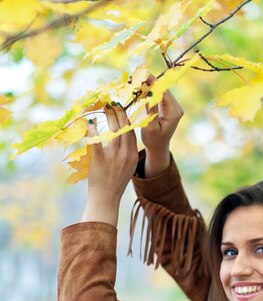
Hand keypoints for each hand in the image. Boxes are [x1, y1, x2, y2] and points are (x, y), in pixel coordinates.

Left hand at [82, 103, 137, 226]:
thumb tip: (122, 137)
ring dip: (108, 116)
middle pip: (124, 128)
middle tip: (112, 102)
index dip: (127, 118)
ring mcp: (113, 157)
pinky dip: (93, 130)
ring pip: (112, 131)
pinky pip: (96, 141)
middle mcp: (125, 154)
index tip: (123, 108)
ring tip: (103, 107)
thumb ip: (127, 152)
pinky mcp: (100, 159)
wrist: (106, 198)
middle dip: (118, 112)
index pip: (132, 132)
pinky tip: (90, 121)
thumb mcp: (127, 167)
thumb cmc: (115, 182)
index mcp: (133, 156)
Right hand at [141, 74, 183, 177]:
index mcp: (174, 112)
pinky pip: (160, 95)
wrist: (158, 148)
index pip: (163, 92)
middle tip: (136, 76)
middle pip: (163, 89)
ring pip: (161, 91)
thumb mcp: (150, 126)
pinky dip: (150, 91)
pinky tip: (141, 88)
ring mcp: (174, 107)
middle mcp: (177, 108)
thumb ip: (150, 109)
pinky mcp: (169, 107)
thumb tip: (149, 92)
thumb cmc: (153, 140)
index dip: (152, 81)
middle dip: (150, 82)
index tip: (141, 74)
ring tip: (136, 81)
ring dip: (149, 86)